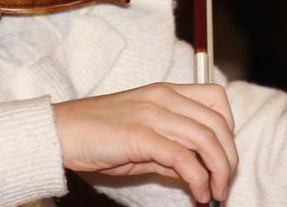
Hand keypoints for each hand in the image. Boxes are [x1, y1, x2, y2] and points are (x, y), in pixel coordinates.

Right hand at [52, 82, 237, 202]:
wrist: (59, 133)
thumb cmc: (96, 135)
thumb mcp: (140, 137)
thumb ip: (169, 149)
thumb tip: (195, 170)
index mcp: (165, 92)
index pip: (216, 99)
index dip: (228, 128)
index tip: (223, 154)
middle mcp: (163, 97)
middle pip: (217, 123)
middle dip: (228, 157)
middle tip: (224, 184)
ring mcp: (152, 114)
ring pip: (206, 138)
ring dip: (219, 171)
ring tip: (214, 193)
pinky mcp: (140, 135)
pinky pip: (183, 157)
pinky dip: (198, 178)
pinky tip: (197, 193)